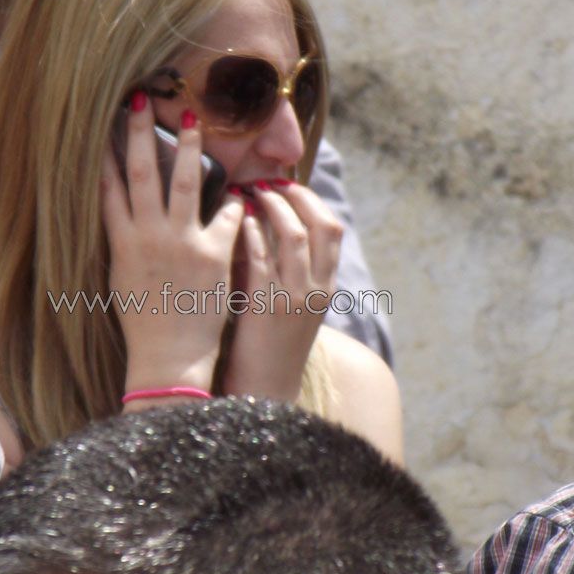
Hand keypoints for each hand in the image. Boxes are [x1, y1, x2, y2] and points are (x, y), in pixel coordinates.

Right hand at [101, 96, 243, 401]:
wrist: (168, 359)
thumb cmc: (143, 324)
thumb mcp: (123, 279)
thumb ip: (127, 243)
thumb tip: (126, 215)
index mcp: (122, 242)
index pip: (107, 186)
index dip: (104, 151)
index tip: (103, 121)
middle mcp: (148, 235)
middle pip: (139, 172)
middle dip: (138, 133)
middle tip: (140, 99)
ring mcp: (181, 243)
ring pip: (182, 183)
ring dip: (187, 148)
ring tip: (192, 120)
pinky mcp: (212, 255)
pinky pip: (227, 216)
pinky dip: (234, 202)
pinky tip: (241, 188)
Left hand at [222, 180, 342, 401]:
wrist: (265, 391)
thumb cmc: (271, 348)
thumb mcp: (294, 308)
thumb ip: (291, 273)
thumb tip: (273, 230)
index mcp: (326, 287)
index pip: (332, 230)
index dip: (312, 201)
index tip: (290, 185)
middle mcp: (317, 289)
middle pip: (320, 225)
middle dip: (296, 196)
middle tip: (270, 183)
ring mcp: (294, 298)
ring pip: (293, 236)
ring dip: (273, 208)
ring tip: (252, 195)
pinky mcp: (266, 307)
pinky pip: (263, 258)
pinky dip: (254, 234)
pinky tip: (241, 222)